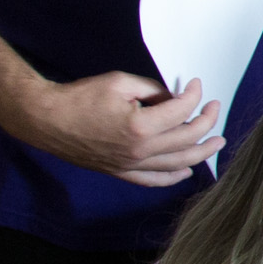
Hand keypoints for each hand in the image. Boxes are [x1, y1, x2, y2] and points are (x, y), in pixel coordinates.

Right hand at [21, 70, 224, 184]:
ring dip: (202, 152)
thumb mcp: (120, 83)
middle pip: (188, 139)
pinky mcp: (120, 172)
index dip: (195, 95)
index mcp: (141, 126)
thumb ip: (153, 90)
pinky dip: (174, 176)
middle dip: (207, 121)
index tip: (196, 84)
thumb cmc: (79, 98)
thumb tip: (173, 99)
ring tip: (217, 142)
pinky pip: (154, 180)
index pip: (182, 111)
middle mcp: (140, 151)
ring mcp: (131, 165)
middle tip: (214, 107)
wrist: (45, 119)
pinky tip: (187, 170)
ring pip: (178, 163)